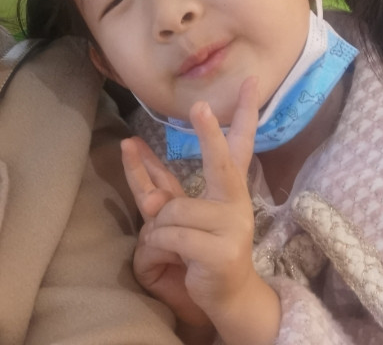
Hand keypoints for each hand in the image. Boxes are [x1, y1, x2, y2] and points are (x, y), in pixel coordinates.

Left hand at [124, 77, 280, 343]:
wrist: (227, 298)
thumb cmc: (200, 252)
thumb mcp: (177, 214)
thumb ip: (159, 186)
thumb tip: (134, 154)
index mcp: (228, 189)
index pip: (237, 146)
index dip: (244, 114)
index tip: (248, 84)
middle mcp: (235, 201)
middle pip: (221, 163)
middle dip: (209, 134)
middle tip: (201, 107)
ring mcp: (231, 227)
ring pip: (171, 211)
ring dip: (157, 231)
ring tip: (172, 249)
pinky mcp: (221, 251)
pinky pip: (169, 235)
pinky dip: (157, 247)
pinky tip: (175, 260)